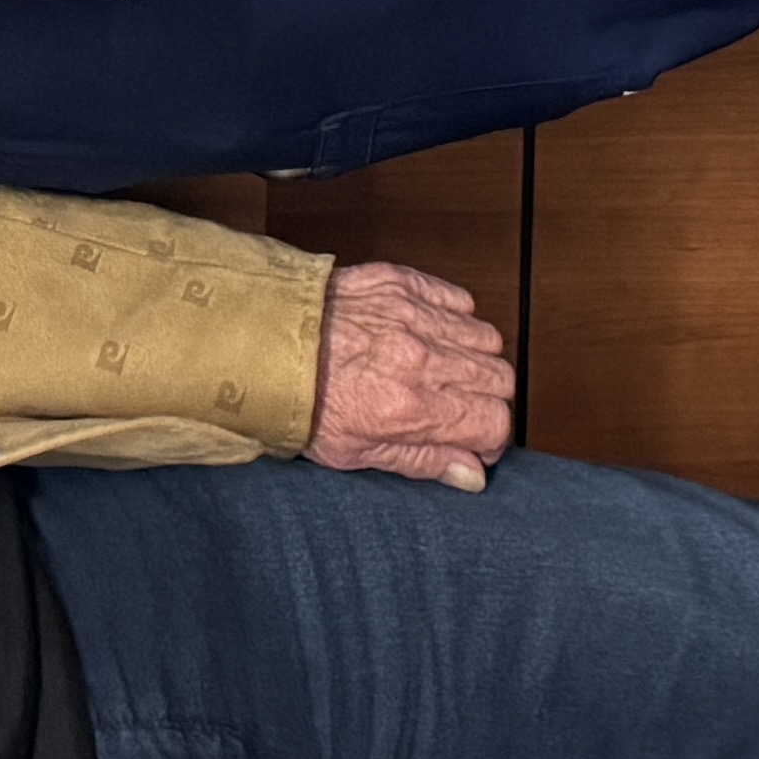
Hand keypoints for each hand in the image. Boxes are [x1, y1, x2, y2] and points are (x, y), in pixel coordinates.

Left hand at [307, 262, 511, 486]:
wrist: (257, 345)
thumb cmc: (296, 401)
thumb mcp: (353, 453)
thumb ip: (422, 461)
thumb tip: (472, 475)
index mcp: (410, 407)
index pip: (495, 422)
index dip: (490, 439)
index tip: (474, 443)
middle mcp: (421, 358)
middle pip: (501, 379)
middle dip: (486, 401)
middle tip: (457, 409)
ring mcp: (414, 315)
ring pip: (487, 339)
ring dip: (474, 359)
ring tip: (443, 371)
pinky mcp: (401, 283)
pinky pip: (459, 298)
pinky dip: (456, 317)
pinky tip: (431, 333)